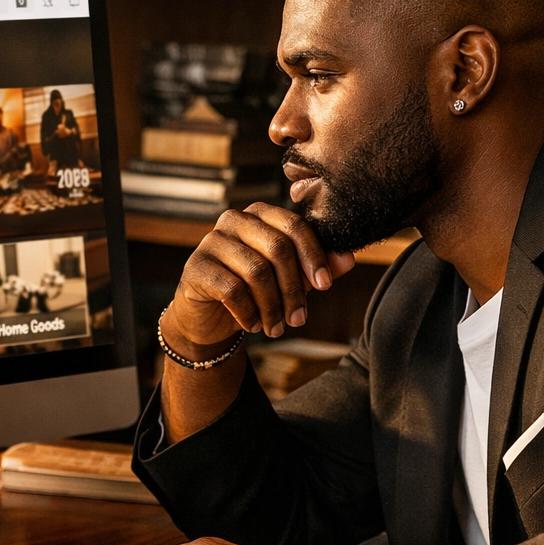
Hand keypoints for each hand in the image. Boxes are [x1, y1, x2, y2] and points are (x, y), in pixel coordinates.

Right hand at [164, 203, 354, 349]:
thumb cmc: (253, 291)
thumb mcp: (290, 280)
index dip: (314, 255)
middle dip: (294, 289)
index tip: (325, 286)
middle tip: (299, 319)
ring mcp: (211, 242)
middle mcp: (234, 220)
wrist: (209, 317)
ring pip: (256, 271)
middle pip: (277, 248)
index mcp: (260, 215)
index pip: (294, 226)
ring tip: (277, 329)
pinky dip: (248, 313)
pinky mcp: (195, 267)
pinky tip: (253, 326)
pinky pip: (232, 290)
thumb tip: (348, 258)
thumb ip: (318, 267)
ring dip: (272, 307)